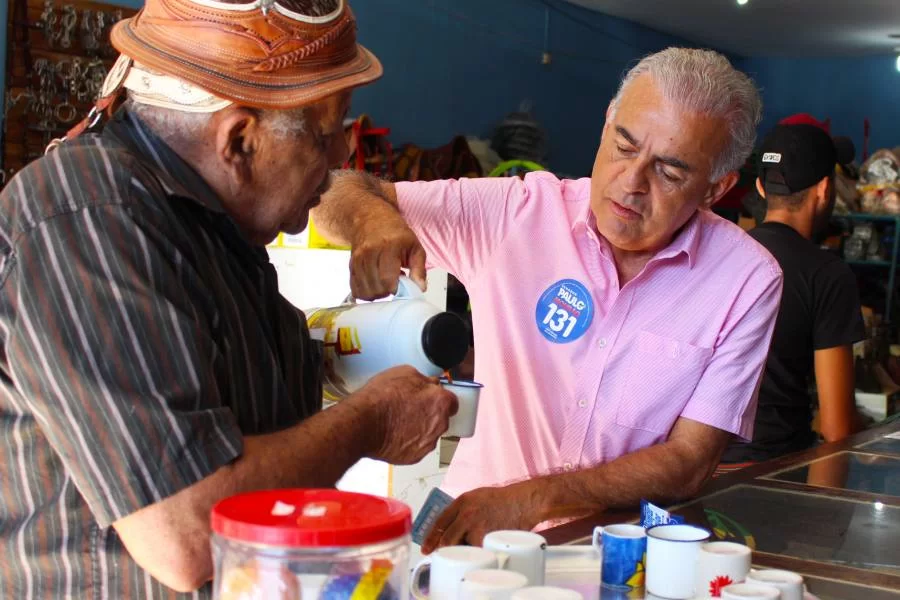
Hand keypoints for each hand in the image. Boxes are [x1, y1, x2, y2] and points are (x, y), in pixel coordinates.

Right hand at [349, 213, 426, 300]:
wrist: (370, 218)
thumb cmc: (394, 233)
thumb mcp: (414, 247)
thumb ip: (419, 269)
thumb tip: (419, 287)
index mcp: (388, 247)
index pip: (387, 279)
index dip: (395, 289)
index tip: (401, 287)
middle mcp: (369, 253)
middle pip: (376, 287)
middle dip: (387, 292)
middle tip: (394, 283)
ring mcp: (358, 259)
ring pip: (365, 290)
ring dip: (377, 293)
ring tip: (385, 282)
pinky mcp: (351, 265)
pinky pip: (355, 288)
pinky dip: (366, 292)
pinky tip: (375, 284)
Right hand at [356, 366, 457, 464]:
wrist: (363, 422)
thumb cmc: (382, 396)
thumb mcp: (405, 373)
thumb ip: (424, 380)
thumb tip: (430, 384)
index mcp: (441, 402)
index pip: (452, 402)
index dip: (439, 399)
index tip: (430, 398)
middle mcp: (440, 425)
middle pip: (441, 419)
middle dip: (430, 414)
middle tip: (410, 409)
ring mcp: (428, 443)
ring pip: (429, 435)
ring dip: (419, 429)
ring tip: (398, 423)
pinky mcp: (415, 457)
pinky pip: (416, 448)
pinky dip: (408, 443)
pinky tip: (394, 435)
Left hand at [422, 481, 543, 553]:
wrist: (524, 502)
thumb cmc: (504, 500)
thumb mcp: (477, 496)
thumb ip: (462, 510)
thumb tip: (450, 527)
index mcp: (462, 501)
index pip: (439, 522)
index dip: (431, 538)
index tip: (426, 548)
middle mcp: (466, 513)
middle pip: (447, 539)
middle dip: (444, 550)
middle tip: (444, 556)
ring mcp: (477, 527)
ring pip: (462, 548)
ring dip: (463, 553)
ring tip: (469, 552)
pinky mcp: (488, 538)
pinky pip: (477, 552)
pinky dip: (478, 554)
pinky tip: (482, 551)